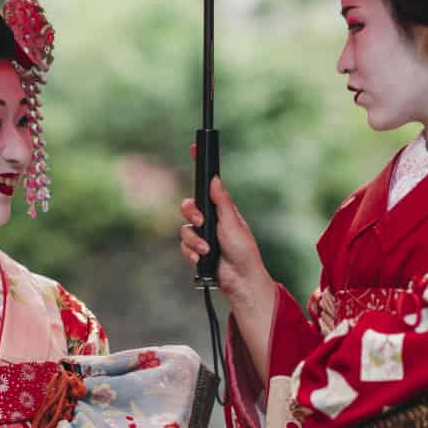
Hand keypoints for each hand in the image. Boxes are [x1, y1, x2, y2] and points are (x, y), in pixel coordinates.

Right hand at [179, 173, 273, 308]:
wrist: (240, 280)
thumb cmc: (243, 251)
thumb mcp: (233, 224)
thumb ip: (221, 202)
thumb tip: (215, 178)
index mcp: (221, 209)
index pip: (208, 184)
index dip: (200, 166)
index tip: (195, 147)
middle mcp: (210, 220)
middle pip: (188, 206)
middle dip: (191, 213)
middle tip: (201, 222)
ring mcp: (202, 235)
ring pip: (184, 229)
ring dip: (193, 240)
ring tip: (207, 249)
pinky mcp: (196, 250)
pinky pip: (184, 246)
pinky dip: (191, 252)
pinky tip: (202, 258)